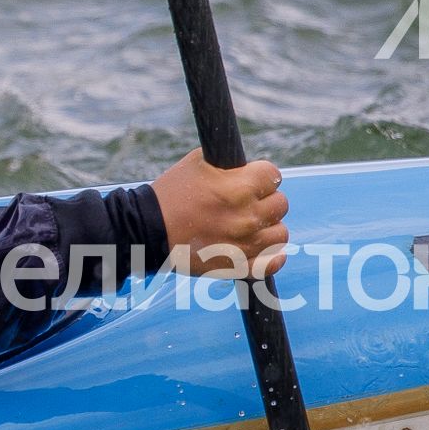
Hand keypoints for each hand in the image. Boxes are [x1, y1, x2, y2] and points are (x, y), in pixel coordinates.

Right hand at [153, 150, 289, 280]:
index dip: (261, 175)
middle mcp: (248, 217)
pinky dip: (273, 257)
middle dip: (266, 199)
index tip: (251, 179)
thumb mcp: (198, 163)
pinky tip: (266, 249)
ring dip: (268, 227)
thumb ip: (230, 164)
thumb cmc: (171, 194)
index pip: (273, 175)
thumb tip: (249, 166)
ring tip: (251, 224)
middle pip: (280, 203)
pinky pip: (271, 264)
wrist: (147, 231)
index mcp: (240, 188)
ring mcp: (245, 244)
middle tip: (247, 202)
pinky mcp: (238, 266)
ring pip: (280, 233)